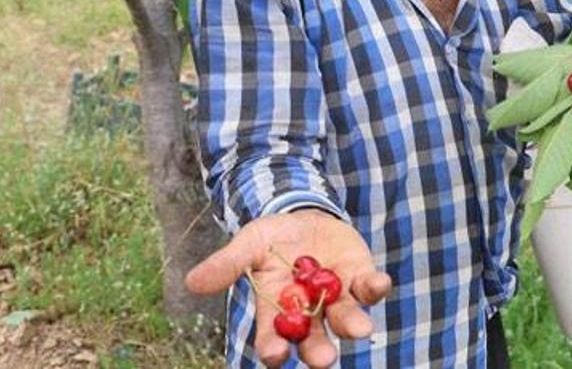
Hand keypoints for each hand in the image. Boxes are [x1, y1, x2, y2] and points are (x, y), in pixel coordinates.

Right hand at [185, 209, 391, 367]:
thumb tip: (191, 282)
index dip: (274, 348)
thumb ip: (227, 264)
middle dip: (318, 350)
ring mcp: (338, 297)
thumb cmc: (271, 237)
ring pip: (346, 319)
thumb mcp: (248, 244)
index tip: (276, 355)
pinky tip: (380, 284)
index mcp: (277, 310)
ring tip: (360, 331)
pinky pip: (370, 288)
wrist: (304, 216)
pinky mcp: (360, 278)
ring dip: (353, 325)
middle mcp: (309, 312)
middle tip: (323, 359)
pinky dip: (376, 287)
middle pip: (314, 339)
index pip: (273, 338)